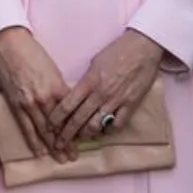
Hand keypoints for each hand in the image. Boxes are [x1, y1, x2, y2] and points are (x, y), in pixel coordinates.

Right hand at [0, 27, 72, 161]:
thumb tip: (67, 103)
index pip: (72, 114)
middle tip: (75, 156)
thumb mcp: (53, 69)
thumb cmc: (33, 53)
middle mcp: (46, 98)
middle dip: (68, 143)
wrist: (10, 45)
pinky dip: (34, 142)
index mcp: (58, 87)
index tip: (84, 138)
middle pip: (60, 126)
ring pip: (45, 131)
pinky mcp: (17, 105)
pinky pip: (27, 128)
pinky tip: (41, 152)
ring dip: (54, 146)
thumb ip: (60, 88)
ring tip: (62, 159)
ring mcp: (30, 103)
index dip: (77, 128)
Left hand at [47, 29, 163, 149]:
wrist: (143, 47)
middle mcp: (100, 94)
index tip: (49, 127)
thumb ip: (86, 81)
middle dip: (66, 134)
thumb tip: (78, 94)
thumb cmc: (117, 50)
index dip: (56, 119)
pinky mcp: (131, 106)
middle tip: (58, 144)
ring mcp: (116, 101)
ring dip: (85, 135)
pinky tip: (103, 131)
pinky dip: (108, 130)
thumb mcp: (94, 62)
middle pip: (78, 120)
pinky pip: (116, 125)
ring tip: (79, 138)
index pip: (67, 105)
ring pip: (96, 126)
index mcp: (89, 81)